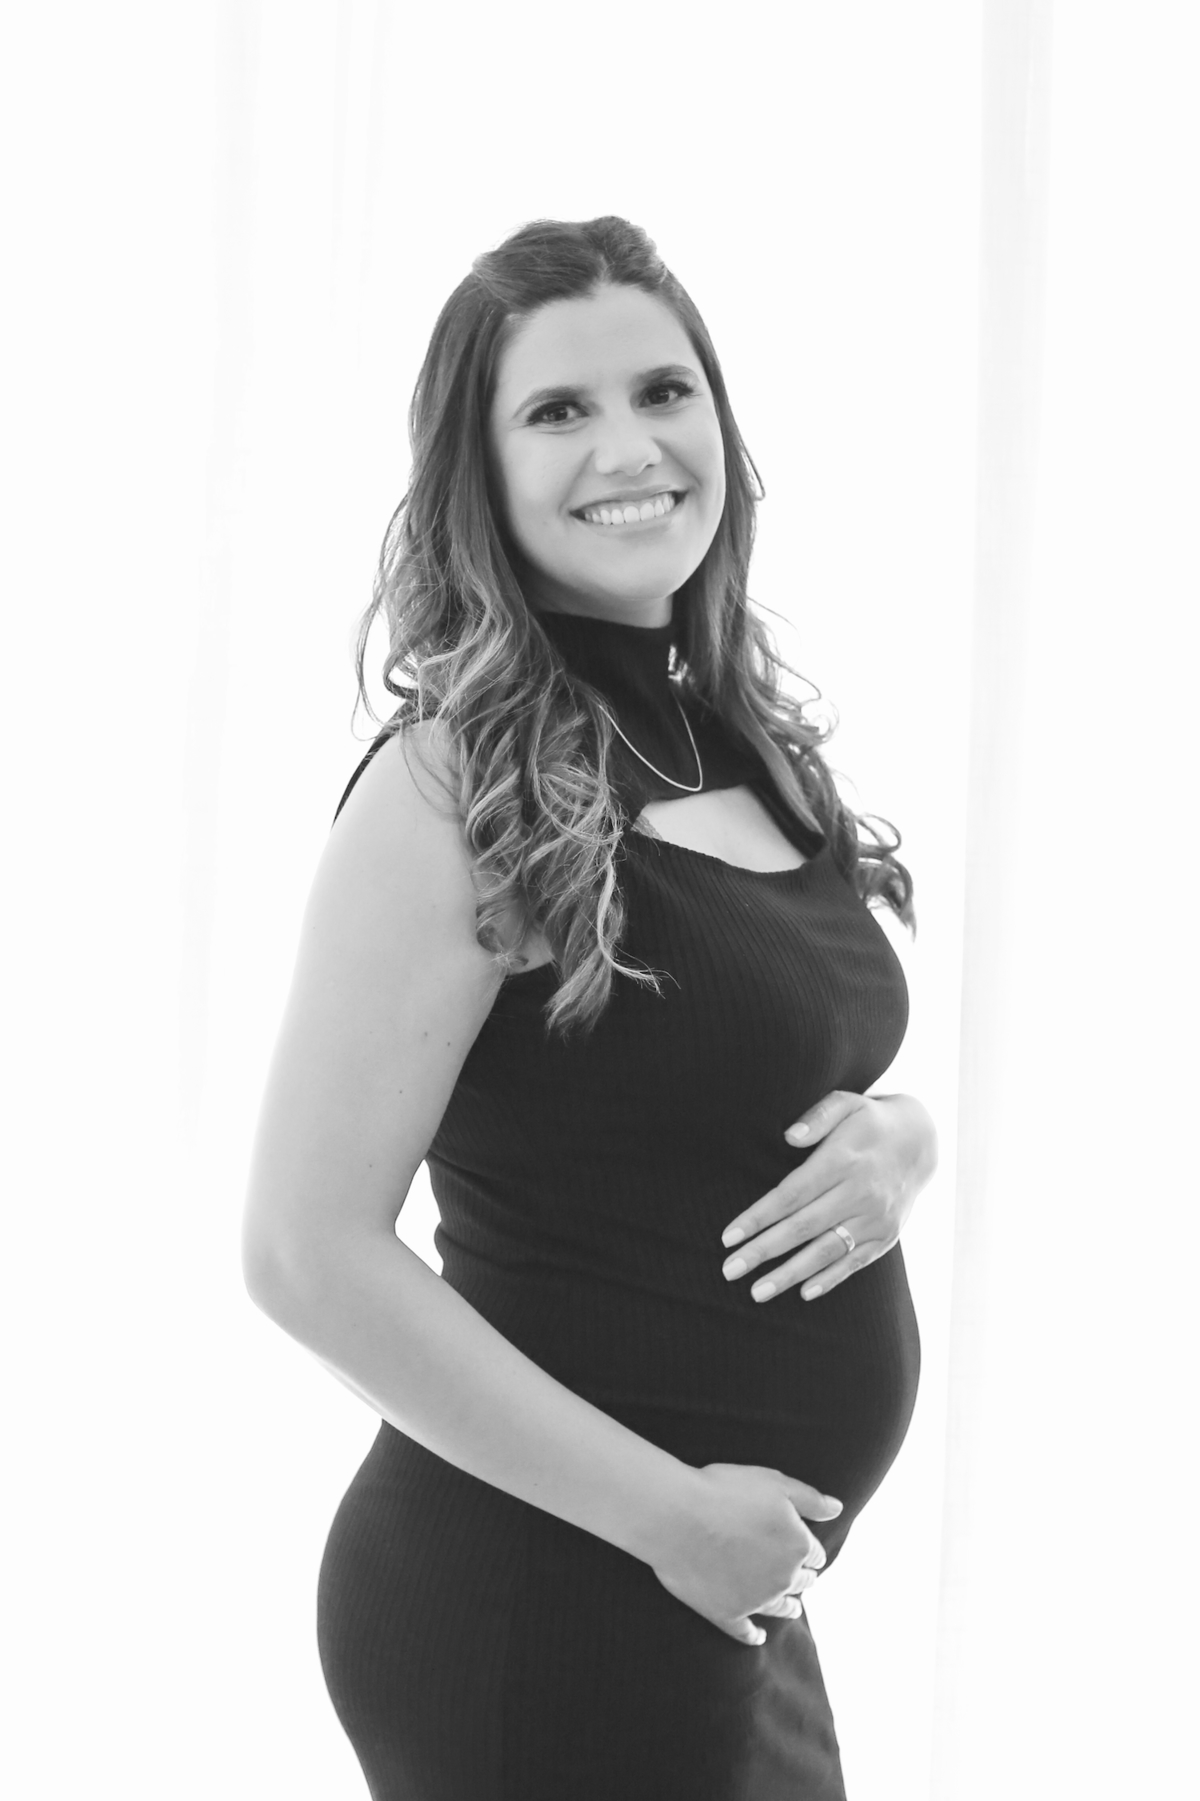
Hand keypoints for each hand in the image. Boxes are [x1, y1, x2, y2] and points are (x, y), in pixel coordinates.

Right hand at [652, 1463, 842, 1645]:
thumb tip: (838, 1509)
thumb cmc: (725, 1490)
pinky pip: (744, 1632)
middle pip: (800, 1581)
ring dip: (789, 1607)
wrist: (678, 1515)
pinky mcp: (726, 1613)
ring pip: (780, 1607)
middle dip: (803, 1578)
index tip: (805, 1549)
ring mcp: (755, 1599)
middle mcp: (782, 1577)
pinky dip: (753, 1636)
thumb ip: (811, 1499)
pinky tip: (758, 1638)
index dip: (810, 1550)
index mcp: (797, 1546)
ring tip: (794, 1609)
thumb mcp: (775, 1484)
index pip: (813, 1554)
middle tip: (802, 1578)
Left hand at [720, 1091, 937, 1303]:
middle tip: (730, 1270)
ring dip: (790, 1274)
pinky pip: (855, 1262)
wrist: (921, 1143)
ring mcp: (876, 1218)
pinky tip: (803, 1292)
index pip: (791, 1194)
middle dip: (763, 1251)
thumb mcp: (845, 1103)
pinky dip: (830, 1279)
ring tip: (757, 1292)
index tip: (728, 1237)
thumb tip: (789, 1136)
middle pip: (803, 1228)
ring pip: (826, 1251)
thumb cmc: (869, 1121)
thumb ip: (817, 1116)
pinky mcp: (887, 1235)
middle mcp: (860, 1193)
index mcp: (842, 1160)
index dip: (759, 1217)